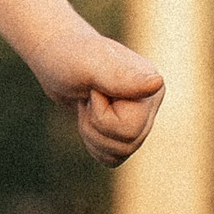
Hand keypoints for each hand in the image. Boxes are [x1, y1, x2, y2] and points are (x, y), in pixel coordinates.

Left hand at [42, 23, 164, 165]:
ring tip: (88, 104)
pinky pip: (112, 157)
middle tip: (88, 97)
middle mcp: (151, 103)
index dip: (101, 115)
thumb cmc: (70, 56)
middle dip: (95, 125)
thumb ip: (122, 76)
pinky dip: (93, 143)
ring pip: (120, 153)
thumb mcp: (90, 65)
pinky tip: (89, 117)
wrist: (55, 57)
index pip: (130, 129)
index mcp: (153, 86)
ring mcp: (140, 119)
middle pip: (127, 144)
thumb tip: (157, 83)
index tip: (94, 88)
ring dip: (92, 133)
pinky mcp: (124, 131)